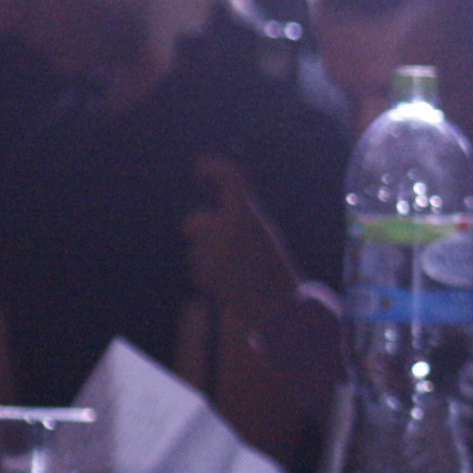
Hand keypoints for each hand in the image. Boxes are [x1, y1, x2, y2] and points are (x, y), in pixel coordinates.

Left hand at [182, 155, 301, 319]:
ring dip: (210, 256)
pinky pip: (198, 267)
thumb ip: (234, 221)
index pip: (228, 178)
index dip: (213, 168)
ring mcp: (211, 250)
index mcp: (246, 213)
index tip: (201, 168)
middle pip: (195, 221)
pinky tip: (231, 284)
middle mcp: (224, 226)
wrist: (277, 304)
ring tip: (237, 271)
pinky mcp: (203, 272)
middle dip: (200, 229)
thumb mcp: (261, 235)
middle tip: (217, 241)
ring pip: (197, 248)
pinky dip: (210, 274)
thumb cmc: (273, 269)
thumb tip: (199, 223)